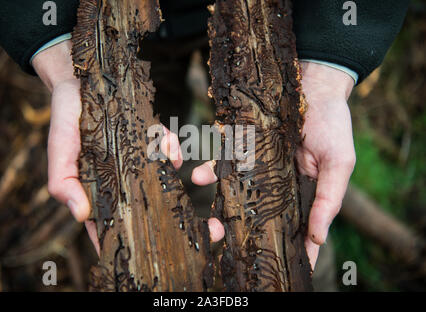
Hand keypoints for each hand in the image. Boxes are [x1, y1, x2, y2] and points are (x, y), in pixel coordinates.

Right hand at [32, 41, 184, 255]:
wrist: (79, 84)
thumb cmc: (65, 123)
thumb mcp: (59, 154)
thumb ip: (64, 185)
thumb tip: (80, 215)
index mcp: (105, 193)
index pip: (123, 226)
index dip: (141, 242)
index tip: (166, 253)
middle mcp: (129, 181)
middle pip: (158, 208)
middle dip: (187, 220)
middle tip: (212, 232)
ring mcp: (144, 161)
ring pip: (172, 181)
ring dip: (194, 183)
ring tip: (204, 179)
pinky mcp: (153, 140)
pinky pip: (171, 150)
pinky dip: (176, 151)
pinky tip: (175, 153)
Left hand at [191, 61, 355, 268]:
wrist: (312, 82)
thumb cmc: (332, 123)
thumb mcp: (339, 162)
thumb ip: (329, 198)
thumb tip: (318, 237)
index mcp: (304, 191)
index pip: (299, 228)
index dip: (294, 250)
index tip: (284, 271)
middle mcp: (278, 183)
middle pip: (262, 214)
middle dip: (248, 231)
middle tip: (234, 246)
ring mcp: (259, 165)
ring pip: (238, 192)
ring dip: (222, 206)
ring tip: (211, 221)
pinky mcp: (244, 147)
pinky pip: (225, 163)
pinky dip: (211, 171)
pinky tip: (199, 177)